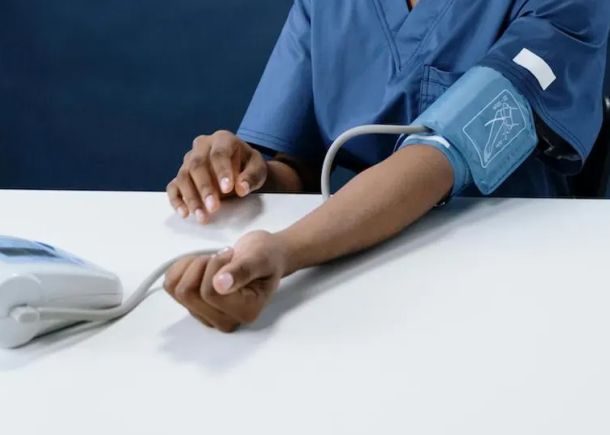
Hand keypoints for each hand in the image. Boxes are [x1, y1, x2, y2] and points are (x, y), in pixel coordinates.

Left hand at [163, 231, 287, 331]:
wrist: (264, 257)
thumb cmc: (266, 257)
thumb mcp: (260, 258)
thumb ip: (242, 271)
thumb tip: (221, 285)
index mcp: (245, 313)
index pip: (210, 293)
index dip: (215, 266)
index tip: (231, 255)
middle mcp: (225, 320)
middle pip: (188, 293)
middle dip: (202, 265)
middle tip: (224, 258)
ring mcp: (207, 315)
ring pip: (177, 290)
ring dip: (193, 266)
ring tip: (216, 261)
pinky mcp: (194, 306)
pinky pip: (170, 286)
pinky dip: (182, 267)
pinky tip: (203, 263)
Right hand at [166, 130, 267, 223]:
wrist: (240, 167)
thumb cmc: (248, 166)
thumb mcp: (258, 168)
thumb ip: (252, 177)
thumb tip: (241, 188)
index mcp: (222, 139)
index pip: (218, 153)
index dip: (222, 171)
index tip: (228, 189)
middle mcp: (202, 147)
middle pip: (197, 164)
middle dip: (204, 188)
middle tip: (213, 207)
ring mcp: (189, 160)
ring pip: (183, 176)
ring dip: (191, 198)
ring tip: (201, 216)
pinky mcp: (181, 175)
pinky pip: (173, 187)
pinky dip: (177, 200)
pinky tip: (185, 213)